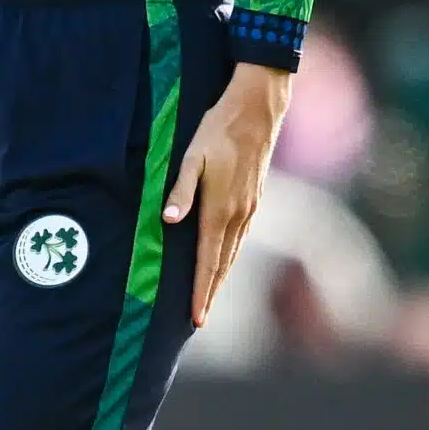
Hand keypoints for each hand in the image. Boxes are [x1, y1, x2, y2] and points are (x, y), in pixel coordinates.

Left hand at [162, 62, 292, 326]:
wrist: (257, 109)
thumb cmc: (218, 129)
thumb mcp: (191, 156)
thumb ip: (181, 189)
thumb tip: (170, 220)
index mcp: (220, 208)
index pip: (209, 261)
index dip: (202, 291)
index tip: (197, 318)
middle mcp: (238, 214)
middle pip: (223, 263)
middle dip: (211, 292)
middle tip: (200, 320)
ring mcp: (249, 206)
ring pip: (234, 251)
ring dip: (221, 276)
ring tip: (211, 296)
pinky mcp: (254, 197)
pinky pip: (241, 236)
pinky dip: (230, 255)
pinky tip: (226, 257)